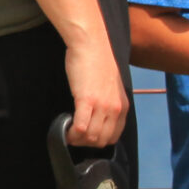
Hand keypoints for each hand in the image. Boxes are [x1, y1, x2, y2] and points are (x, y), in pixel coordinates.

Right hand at [63, 28, 131, 147]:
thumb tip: (100, 119)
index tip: (86, 137)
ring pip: (90, 136)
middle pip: (101, 140)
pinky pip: (81, 126)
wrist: (92, 45)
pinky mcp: (87, 99)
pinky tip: (65, 128)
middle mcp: (115, 108)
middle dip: (85, 143)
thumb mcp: (112, 88)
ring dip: (77, 139)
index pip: (113, 137)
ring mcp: (102, 105)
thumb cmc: (99, 63)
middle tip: (73, 136)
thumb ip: (110, 104)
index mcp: (123, 107)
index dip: (97, 141)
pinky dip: (71, 132)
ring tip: (68, 132)